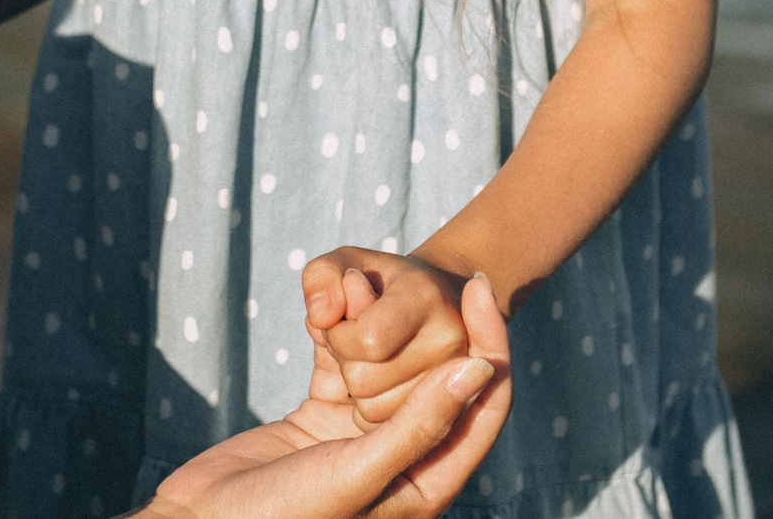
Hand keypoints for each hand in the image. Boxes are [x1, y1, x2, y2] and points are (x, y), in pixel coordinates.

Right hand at [141, 273, 511, 518]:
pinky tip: (331, 305)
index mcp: (427, 486)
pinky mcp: (323, 419)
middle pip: (440, 380)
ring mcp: (361, 438)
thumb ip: (421, 424)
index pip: (482, 407)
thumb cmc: (281, 516)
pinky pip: (347, 366)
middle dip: (434, 326)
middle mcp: (402, 462)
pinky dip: (340, 333)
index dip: (491, 345)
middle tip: (426, 276)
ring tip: (362, 279)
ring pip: (393, 367)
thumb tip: (479, 369)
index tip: (477, 288)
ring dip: (380, 322)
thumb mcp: (357, 473)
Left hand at [304, 248, 474, 426]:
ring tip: (373, 357)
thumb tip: (322, 316)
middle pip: (363, 379)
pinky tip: (382, 380)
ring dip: (357, 386)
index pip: (368, 340)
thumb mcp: (341, 264)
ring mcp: (454, 380)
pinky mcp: (446, 412)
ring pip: (371, 410)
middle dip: (345, 360)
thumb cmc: (376, 282)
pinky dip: (370, 408)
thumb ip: (320, 279)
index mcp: (425, 296)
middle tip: (360, 337)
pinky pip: (382, 428)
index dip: (340, 336)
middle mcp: (450, 340)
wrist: (430, 302)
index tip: (343, 320)